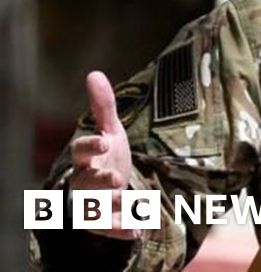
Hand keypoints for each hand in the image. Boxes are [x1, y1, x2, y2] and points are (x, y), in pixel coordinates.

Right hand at [69, 71, 137, 239]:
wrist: (108, 188)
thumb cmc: (107, 156)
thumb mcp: (110, 130)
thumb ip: (103, 106)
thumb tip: (94, 74)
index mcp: (86, 157)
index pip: (80, 150)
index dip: (89, 146)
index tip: (103, 140)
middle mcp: (85, 181)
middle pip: (85, 181)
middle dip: (99, 179)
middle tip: (116, 177)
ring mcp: (92, 202)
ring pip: (93, 207)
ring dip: (108, 207)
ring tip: (126, 201)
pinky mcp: (101, 222)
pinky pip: (107, 229)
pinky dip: (119, 230)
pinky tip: (137, 229)